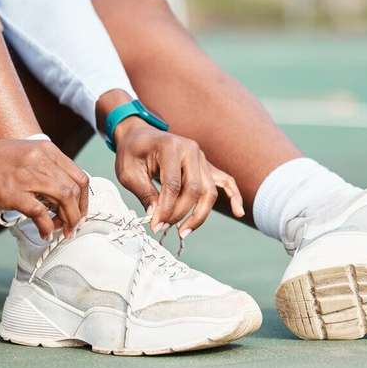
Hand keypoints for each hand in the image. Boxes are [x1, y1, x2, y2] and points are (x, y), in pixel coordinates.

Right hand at [0, 136, 88, 239]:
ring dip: (67, 220)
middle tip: (73, 226)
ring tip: (62, 231)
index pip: (79, 177)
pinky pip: (39, 212)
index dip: (84, 199)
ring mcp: (27, 176)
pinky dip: (46, 226)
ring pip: (63, 199)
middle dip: (79, 212)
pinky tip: (44, 233)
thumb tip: (63, 194)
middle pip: (75, 190)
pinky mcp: (12, 192)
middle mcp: (41, 160)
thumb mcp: (26, 152)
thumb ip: (46, 167)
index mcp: (47, 150)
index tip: (80, 211)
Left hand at [113, 116, 244, 237]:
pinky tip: (239, 212)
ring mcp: (202, 158)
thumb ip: (144, 193)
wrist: (140, 135)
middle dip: (181, 213)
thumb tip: (156, 218)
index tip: (155, 225)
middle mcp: (191, 150)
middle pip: (195, 189)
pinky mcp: (206, 166)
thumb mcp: (128, 172)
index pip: (173, 184)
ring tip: (184, 231)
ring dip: (199, 214)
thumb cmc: (132, 152)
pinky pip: (225, 181)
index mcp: (171, 147)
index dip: (165, 208)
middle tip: (164, 228)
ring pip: (209, 191)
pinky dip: (233, 196)